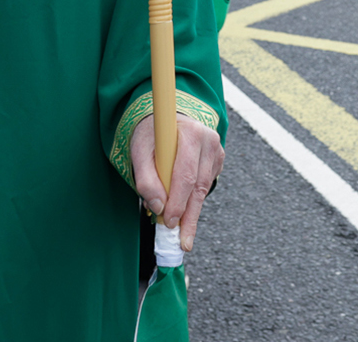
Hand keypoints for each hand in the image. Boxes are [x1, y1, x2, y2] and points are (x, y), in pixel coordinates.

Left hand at [128, 111, 225, 252]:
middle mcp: (209, 140)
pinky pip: (206, 185)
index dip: (177, 202)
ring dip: (191, 212)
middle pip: (199, 187)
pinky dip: (194, 199)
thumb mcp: (139, 150)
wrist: (167, 116)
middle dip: (188, 217)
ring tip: (182, 234)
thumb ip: (145, 179)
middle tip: (182, 242)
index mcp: (190, 133)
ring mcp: (217, 150)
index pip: (185, 175)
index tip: (169, 223)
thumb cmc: (151, 133)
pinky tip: (184, 208)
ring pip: (204, 189)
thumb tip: (157, 207)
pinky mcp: (218, 159)